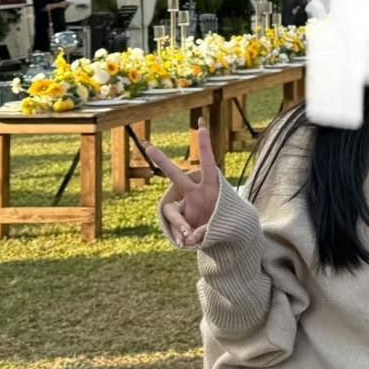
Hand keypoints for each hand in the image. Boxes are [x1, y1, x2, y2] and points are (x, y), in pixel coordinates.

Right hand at [149, 124, 220, 248]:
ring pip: (172, 211)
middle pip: (175, 176)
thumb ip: (206, 229)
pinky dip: (183, 237)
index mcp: (211, 186)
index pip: (208, 164)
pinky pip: (175, 228)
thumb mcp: (221, 225)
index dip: (204, 146)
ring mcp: (183, 205)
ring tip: (192, 238)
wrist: (216, 234)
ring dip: (181, 225)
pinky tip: (189, 241)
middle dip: (161, 160)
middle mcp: (195, 192)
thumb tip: (190, 236)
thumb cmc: (221, 222)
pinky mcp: (176, 218)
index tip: (201, 126)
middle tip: (147, 145)